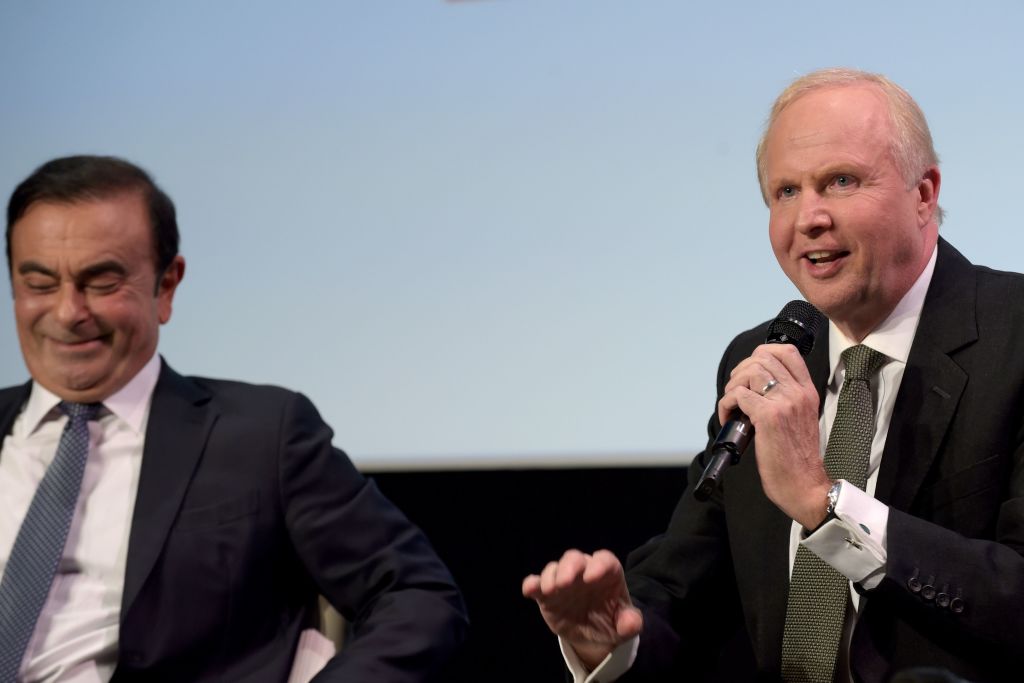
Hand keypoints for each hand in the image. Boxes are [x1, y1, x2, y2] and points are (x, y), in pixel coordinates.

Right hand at [522, 549, 642, 669]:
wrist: (593, 634)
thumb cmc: (611, 622)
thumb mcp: (624, 626)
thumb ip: (630, 622)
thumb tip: (632, 622)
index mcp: (606, 574)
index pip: (604, 560)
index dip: (599, 564)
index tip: (593, 577)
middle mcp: (583, 572)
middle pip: (575, 558)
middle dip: (569, 567)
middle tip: (566, 582)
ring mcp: (563, 581)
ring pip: (555, 568)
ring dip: (551, 576)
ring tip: (551, 590)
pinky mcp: (546, 594)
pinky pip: (536, 583)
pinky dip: (531, 584)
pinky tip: (529, 590)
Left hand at [717, 343, 830, 528]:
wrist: (804, 485)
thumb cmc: (797, 458)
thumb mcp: (800, 418)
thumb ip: (785, 399)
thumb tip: (754, 387)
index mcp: (807, 392)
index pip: (787, 352)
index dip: (763, 353)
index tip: (750, 372)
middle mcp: (798, 393)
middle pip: (763, 357)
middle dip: (741, 370)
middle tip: (736, 391)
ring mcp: (784, 402)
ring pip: (750, 371)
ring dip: (732, 385)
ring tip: (732, 404)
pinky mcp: (769, 417)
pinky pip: (738, 395)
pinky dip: (726, 404)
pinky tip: (729, 418)